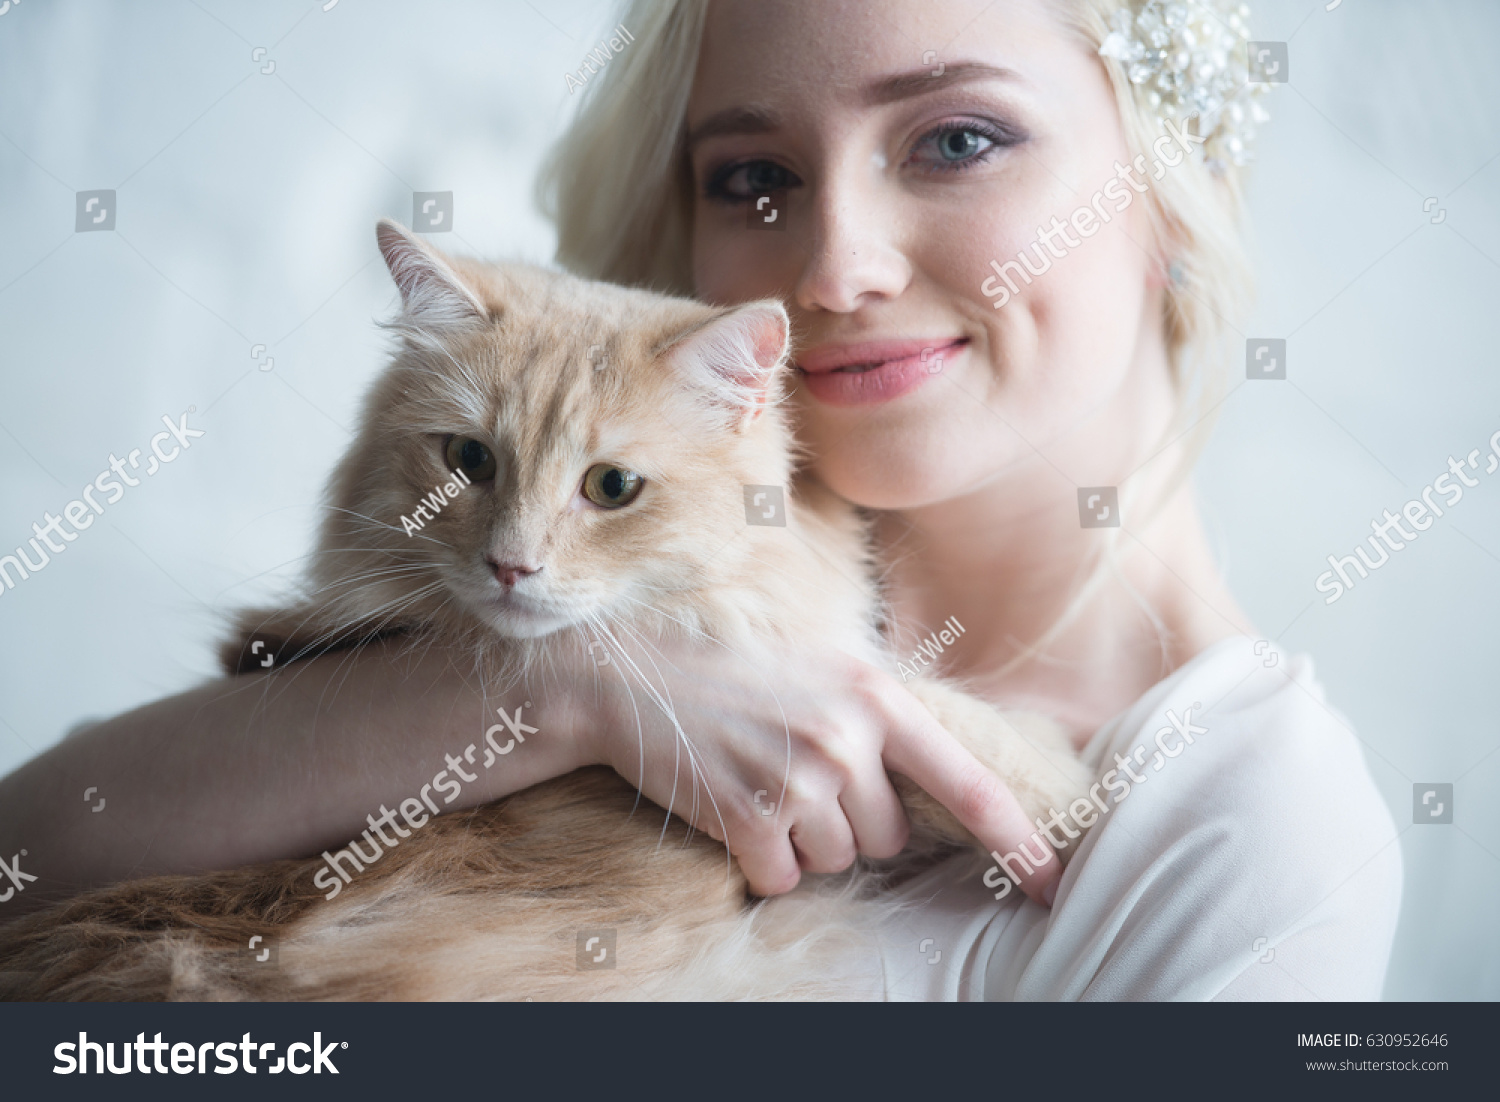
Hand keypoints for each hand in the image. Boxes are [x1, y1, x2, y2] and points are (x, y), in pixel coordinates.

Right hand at [575, 638, 1060, 903]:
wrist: (636, 678)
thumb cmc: (738, 674)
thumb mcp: (826, 668)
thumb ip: (881, 716)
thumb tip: (931, 785)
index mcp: (877, 697)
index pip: (967, 781)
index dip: (1017, 840)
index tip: (1053, 884)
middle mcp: (847, 738)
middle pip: (889, 837)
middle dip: (852, 824)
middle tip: (799, 775)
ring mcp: (799, 779)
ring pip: (835, 862)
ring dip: (802, 841)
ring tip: (761, 782)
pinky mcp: (750, 816)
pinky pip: (782, 879)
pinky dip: (760, 861)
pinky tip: (733, 810)